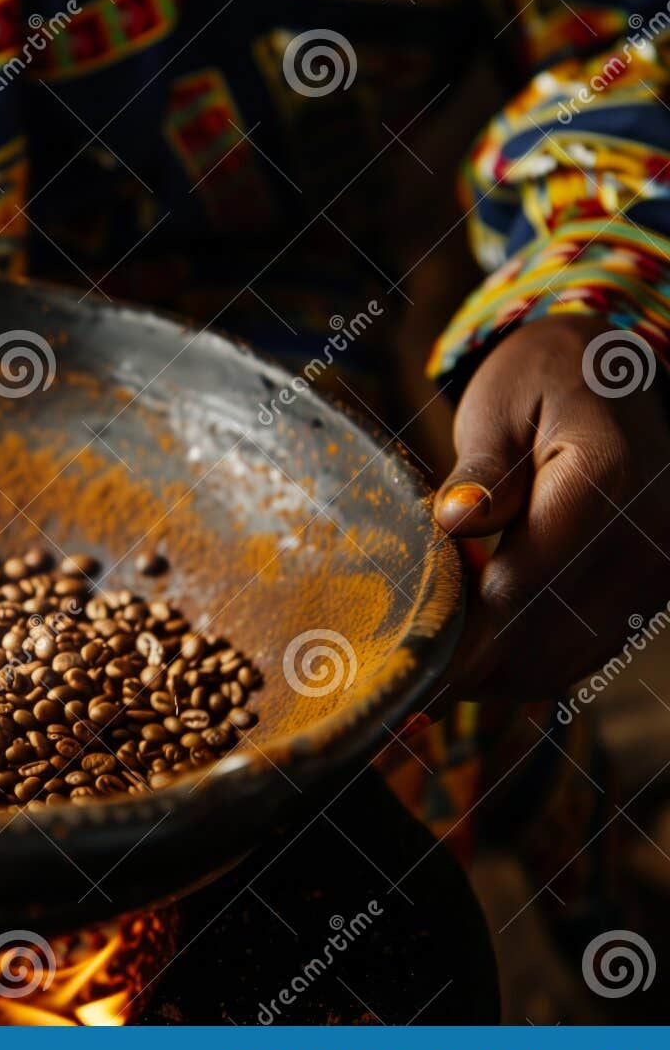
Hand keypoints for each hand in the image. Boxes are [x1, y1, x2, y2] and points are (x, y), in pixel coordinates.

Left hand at [433, 314, 669, 699]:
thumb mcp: (499, 404)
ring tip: (435, 660)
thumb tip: (456, 519)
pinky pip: (585, 651)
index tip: (405, 667)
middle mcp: (649, 534)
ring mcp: (661, 569)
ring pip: (564, 659)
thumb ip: (482, 467)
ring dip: (495, 672)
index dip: (457, 636)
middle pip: (541, 635)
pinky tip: (479, 648)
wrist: (620, 373)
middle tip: (404, 675)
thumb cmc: (543, 380)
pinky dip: (527, 662)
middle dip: (468, 665)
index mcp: (606, 479)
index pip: (521, 585)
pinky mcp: (655, 591)